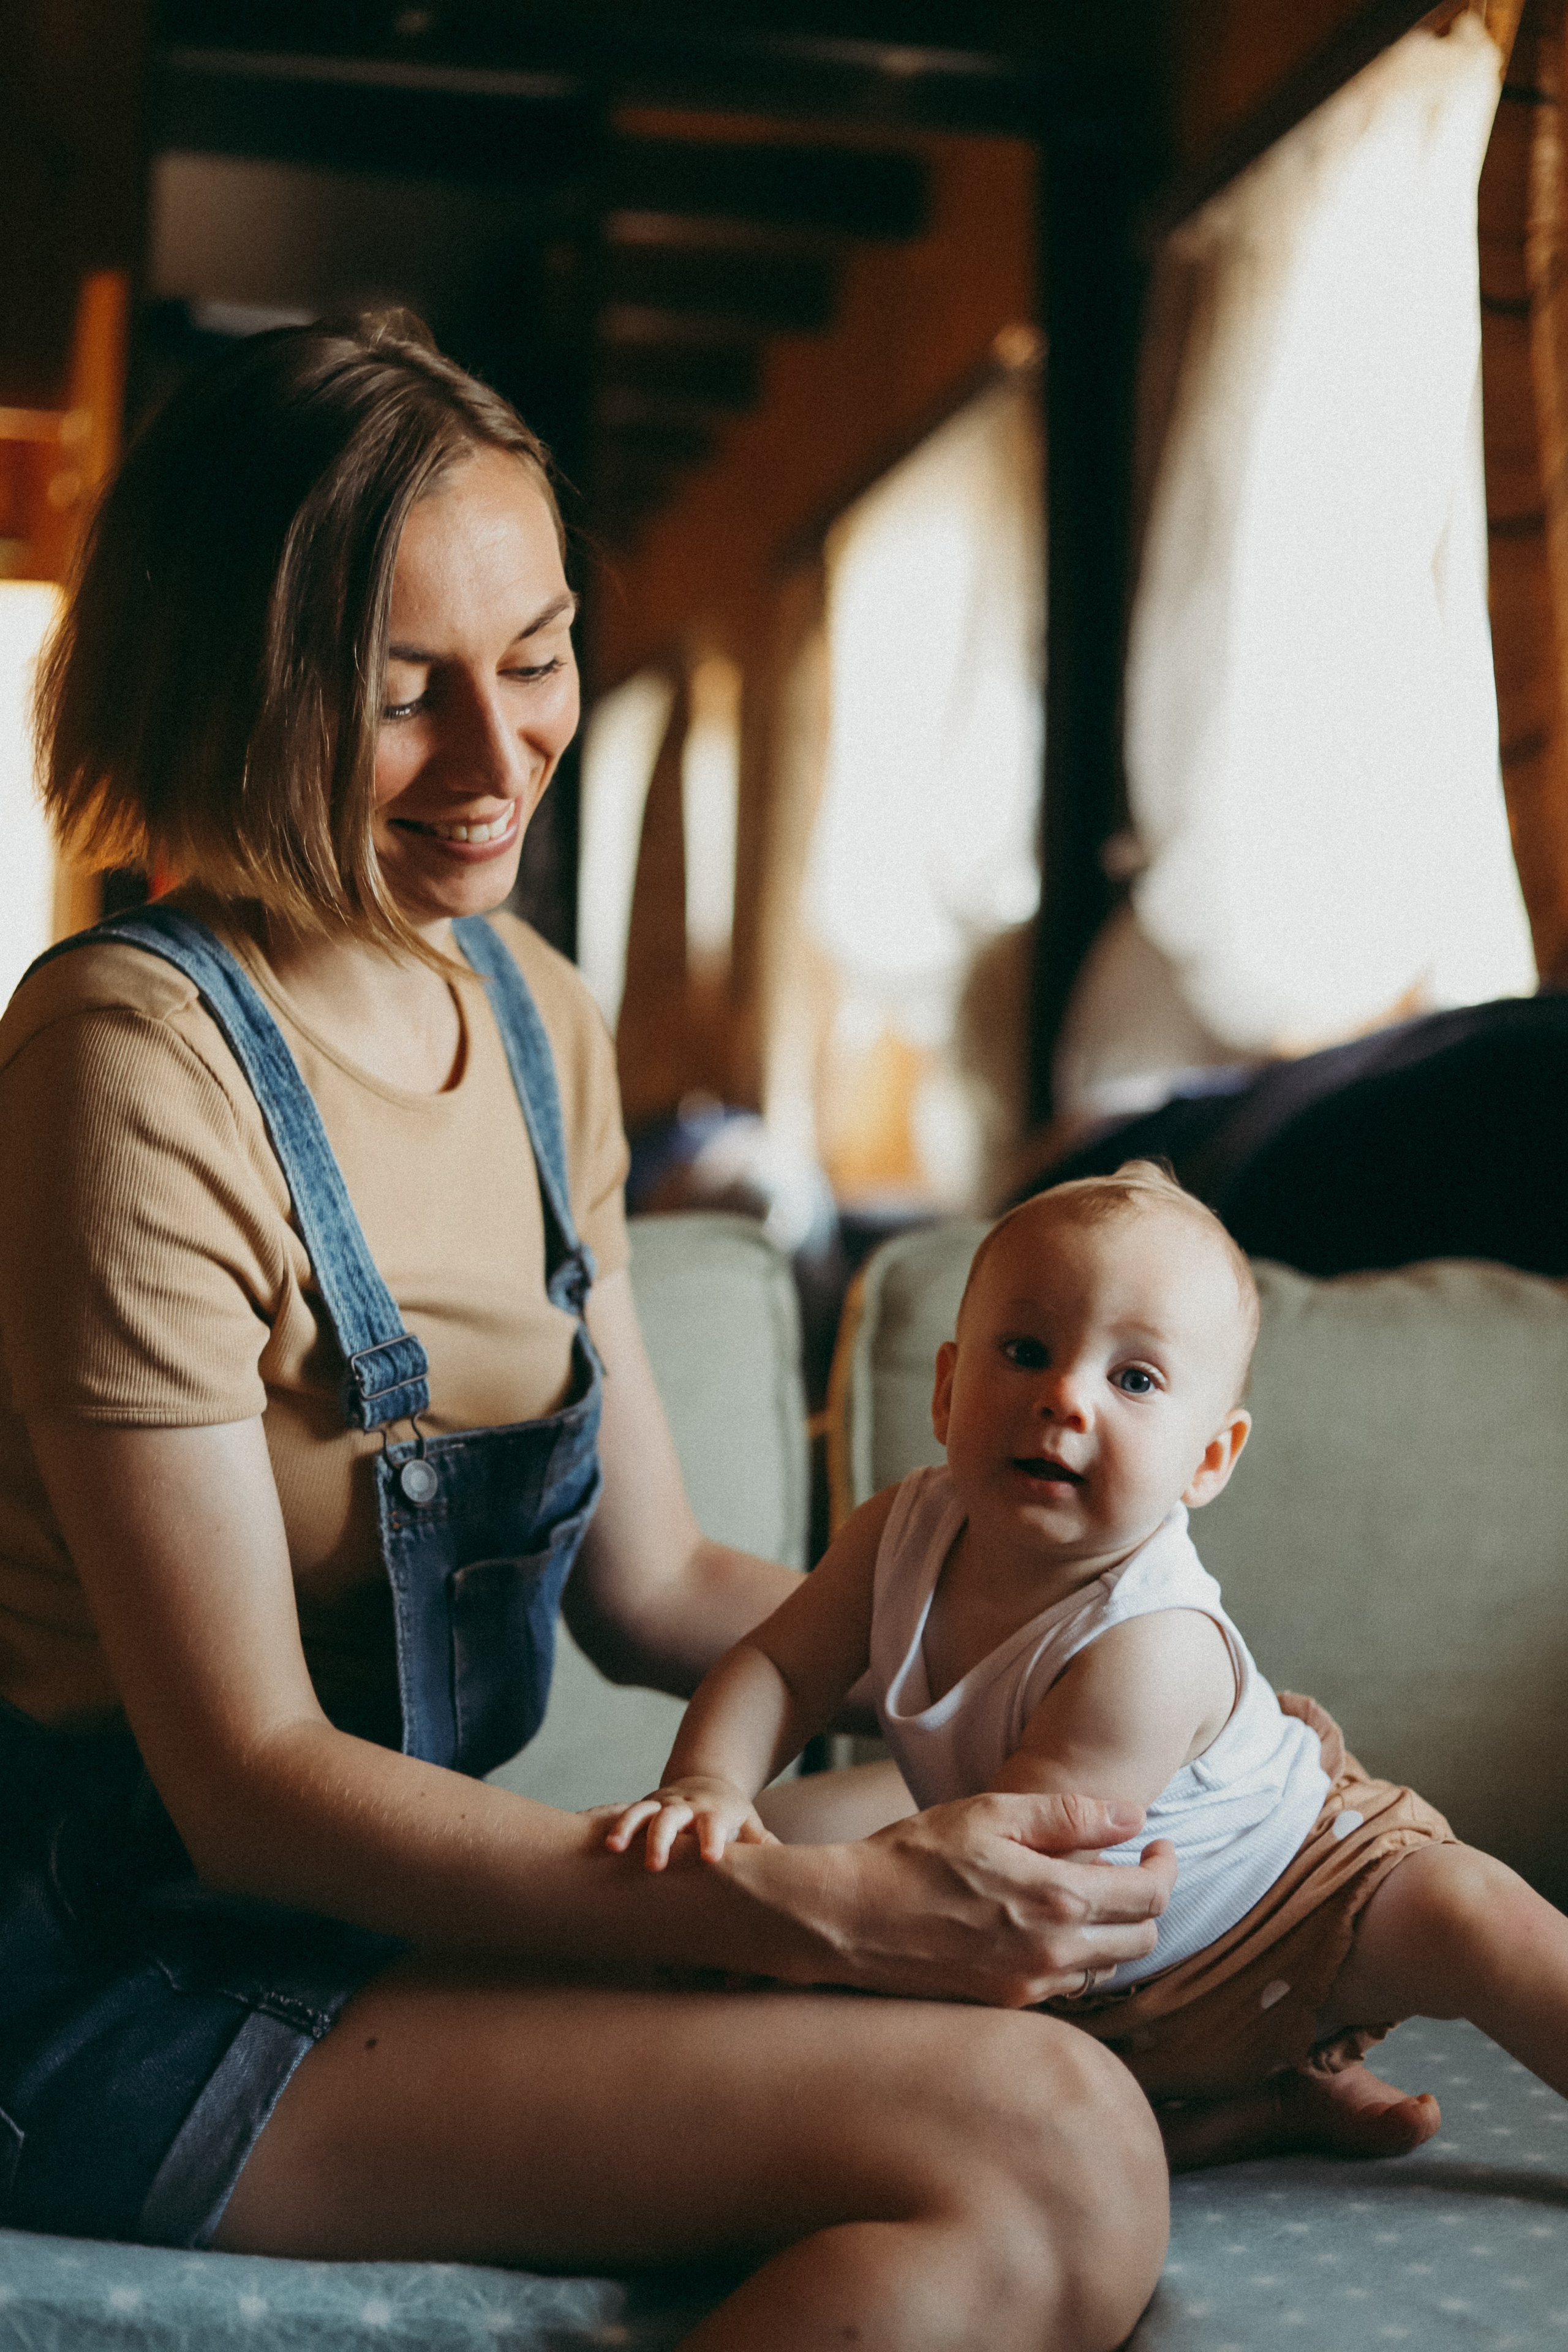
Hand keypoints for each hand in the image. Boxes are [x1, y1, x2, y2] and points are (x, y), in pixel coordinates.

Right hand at [605, 1776, 778, 1870]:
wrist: (707, 1783)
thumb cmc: (732, 1818)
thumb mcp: (750, 1826)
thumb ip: (764, 1846)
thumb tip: (787, 1870)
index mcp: (715, 1812)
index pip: (715, 1825)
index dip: (712, 1839)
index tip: (710, 1858)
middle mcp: (686, 1807)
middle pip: (672, 1819)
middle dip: (662, 1840)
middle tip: (654, 1865)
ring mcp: (662, 1805)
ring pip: (642, 1812)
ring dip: (627, 1828)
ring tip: (613, 1848)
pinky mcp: (644, 1807)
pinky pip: (622, 1813)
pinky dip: (608, 1823)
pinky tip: (592, 1838)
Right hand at [822, 1792, 1176, 2006]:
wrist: (849, 1918)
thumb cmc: (915, 1855)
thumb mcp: (990, 1813)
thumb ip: (1068, 1816)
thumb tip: (1134, 1817)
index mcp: (1056, 1899)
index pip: (1149, 1897)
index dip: (1165, 1868)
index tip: (1157, 1845)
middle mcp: (1053, 1954)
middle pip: (1141, 1940)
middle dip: (1148, 1902)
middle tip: (1132, 1868)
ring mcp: (1029, 1987)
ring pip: (1107, 1970)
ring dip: (1114, 1934)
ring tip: (1091, 1895)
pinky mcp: (1005, 2005)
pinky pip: (1067, 1988)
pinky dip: (1077, 1959)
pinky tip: (1049, 1928)